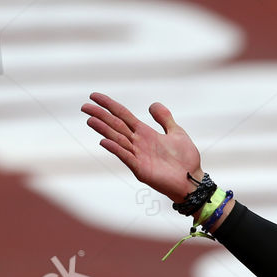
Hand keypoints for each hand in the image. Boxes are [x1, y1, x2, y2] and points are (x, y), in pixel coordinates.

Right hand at [82, 92, 202, 199]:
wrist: (192, 180)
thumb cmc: (185, 159)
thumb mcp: (177, 133)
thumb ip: (165, 119)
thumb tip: (152, 104)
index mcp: (145, 133)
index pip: (123, 115)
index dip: (109, 105)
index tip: (94, 96)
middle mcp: (138, 143)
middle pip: (116, 126)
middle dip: (100, 116)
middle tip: (84, 106)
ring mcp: (137, 156)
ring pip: (117, 139)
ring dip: (104, 130)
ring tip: (90, 120)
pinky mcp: (141, 169)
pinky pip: (126, 157)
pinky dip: (116, 149)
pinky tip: (104, 142)